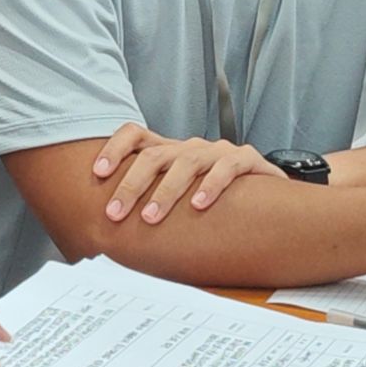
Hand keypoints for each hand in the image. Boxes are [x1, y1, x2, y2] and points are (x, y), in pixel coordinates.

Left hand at [91, 123, 284, 221]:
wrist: (267, 198)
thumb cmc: (213, 199)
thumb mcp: (177, 196)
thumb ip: (149, 203)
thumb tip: (107, 231)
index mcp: (169, 152)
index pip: (135, 135)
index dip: (115, 149)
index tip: (97, 173)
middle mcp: (190, 148)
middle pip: (154, 156)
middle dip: (131, 185)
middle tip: (115, 213)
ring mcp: (217, 152)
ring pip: (187, 162)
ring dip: (166, 191)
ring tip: (151, 217)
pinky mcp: (247, 160)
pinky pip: (228, 167)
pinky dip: (211, 185)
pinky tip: (199, 205)